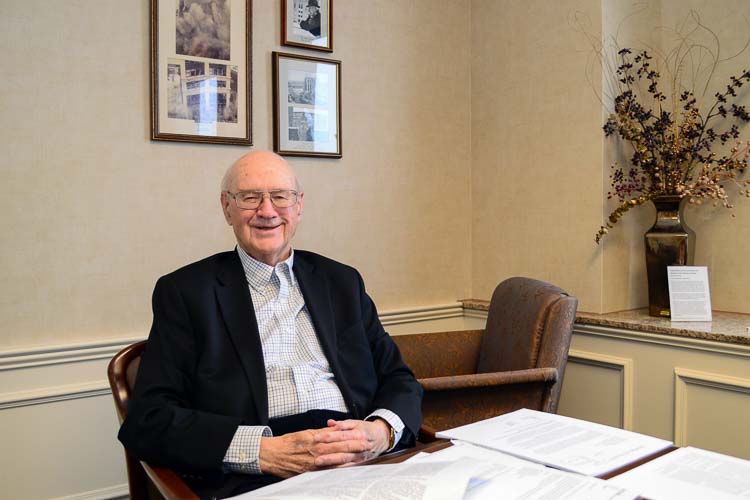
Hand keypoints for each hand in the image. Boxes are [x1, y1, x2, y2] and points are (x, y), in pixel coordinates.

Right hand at [258, 425, 373, 477]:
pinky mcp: (309, 473)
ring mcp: (313, 464)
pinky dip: (338, 471)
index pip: (338, 438)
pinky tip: (346, 470)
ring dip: (350, 460)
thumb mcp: (306, 433)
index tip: (364, 437)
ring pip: (336, 462)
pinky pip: (327, 472)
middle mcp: (316, 452)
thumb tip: (336, 428)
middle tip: (368, 447)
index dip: (352, 438)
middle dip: (355, 448)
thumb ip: (322, 432)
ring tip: (362, 458)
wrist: (272, 455)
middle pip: (340, 450)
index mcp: (316, 440)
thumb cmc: (288, 442)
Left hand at [313, 419, 390, 466]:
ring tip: (319, 461)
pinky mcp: (360, 463)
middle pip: (344, 447)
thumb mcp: (356, 423)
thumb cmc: (365, 429)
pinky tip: (328, 468)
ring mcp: (361, 455)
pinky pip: (348, 466)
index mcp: (360, 432)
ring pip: (345, 458)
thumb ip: (342, 424)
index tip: (317, 437)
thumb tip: (329, 422)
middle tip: (315, 450)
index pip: (343, 434)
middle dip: (329, 449)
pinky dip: (338, 468)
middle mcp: (361, 444)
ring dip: (331, 460)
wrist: (381, 438)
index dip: (330, 436)